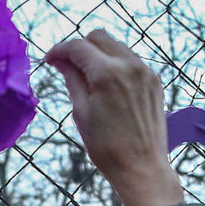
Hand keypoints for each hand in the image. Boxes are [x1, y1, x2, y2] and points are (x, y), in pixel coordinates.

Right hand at [45, 30, 183, 205]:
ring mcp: (145, 72)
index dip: (59, 50)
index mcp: (107, 73)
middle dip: (80, 47)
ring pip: (117, 46)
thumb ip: (72, 80)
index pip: (78, 46)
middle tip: (67, 66)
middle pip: (99, 37)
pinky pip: (131, 61)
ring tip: (87, 77)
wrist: (142, 168)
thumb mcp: (81, 112)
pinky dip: (116, 64)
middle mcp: (130, 65)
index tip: (50, 60)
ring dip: (99, 54)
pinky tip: (107, 84)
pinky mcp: (154, 82)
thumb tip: (61, 61)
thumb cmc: (107, 147)